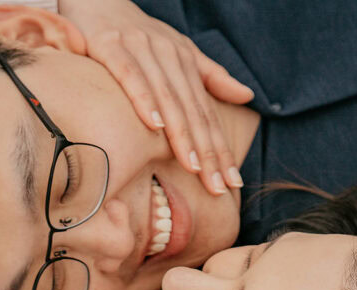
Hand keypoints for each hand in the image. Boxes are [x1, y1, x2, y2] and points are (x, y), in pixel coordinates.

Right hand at [58, 0, 253, 195]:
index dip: (221, 149)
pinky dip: (142, 100)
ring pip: (166, 99)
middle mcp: (168, 56)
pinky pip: (129, 77)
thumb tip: (247, 96)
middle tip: (217, 187)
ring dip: (181, 135)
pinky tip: (155, 125)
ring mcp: (139, 50)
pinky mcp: (109, 46)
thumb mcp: (180, 53)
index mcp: (185, 62)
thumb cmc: (138, 34)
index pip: (206, 113)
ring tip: (194, 167)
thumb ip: (211, 77)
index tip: (232, 182)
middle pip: (192, 112)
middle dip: (207, 152)